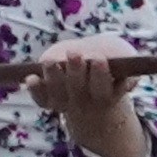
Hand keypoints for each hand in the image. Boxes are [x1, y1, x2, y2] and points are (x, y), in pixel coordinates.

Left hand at [28, 34, 151, 156]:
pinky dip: (36, 91)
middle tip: (74, 54)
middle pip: (80, 90)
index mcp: (108, 94)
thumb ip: (126, 60)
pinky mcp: (49, 99)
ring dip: (54, 78)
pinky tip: (31, 78)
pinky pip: (42, 99)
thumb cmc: (110, 58)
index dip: (100, 74)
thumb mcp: (122, 55)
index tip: (98, 58)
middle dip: (77, 71)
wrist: (90, 70)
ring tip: (51, 61)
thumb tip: (126, 75)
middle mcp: (86, 101)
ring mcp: (66, 101)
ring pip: (59, 93)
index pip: (104, 88)